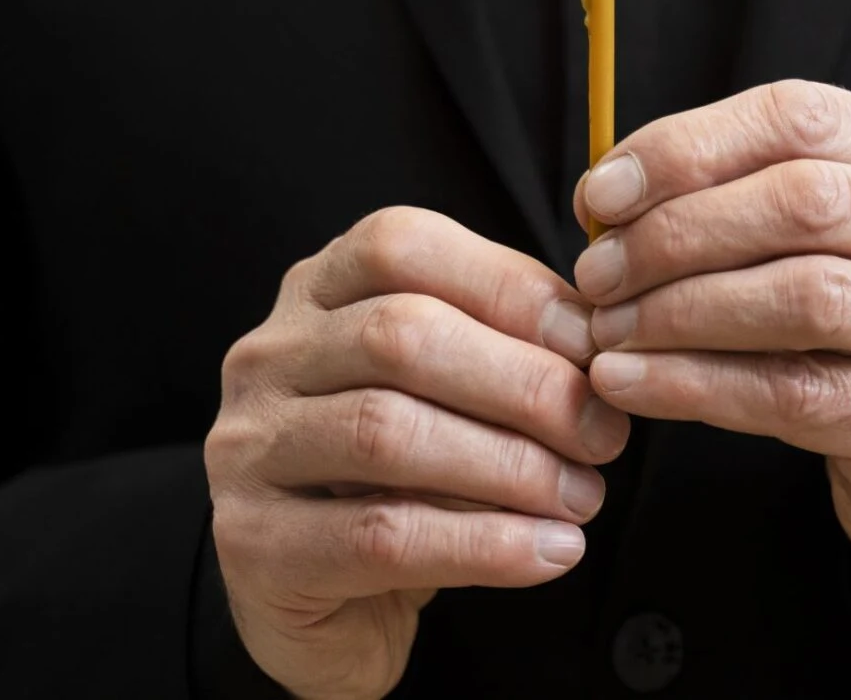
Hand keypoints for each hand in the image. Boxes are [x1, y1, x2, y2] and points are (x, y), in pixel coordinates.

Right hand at [206, 207, 628, 699]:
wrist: (320, 603)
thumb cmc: (399, 480)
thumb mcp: (446, 394)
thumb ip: (501, 350)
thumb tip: (598, 344)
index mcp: (316, 292)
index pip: (403, 247)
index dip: (509, 288)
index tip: (595, 347)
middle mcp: (268, 356)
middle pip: (399, 335)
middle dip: (522, 382)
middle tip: (602, 434)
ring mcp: (248, 448)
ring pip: (386, 432)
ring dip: (509, 465)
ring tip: (581, 497)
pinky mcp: (255, 544)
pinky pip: (381, 536)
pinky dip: (484, 544)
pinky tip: (548, 552)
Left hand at [571, 81, 850, 584]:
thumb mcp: (831, 239)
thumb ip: (744, 199)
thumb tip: (608, 197)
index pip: (800, 118)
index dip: (689, 147)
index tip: (601, 193)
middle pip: (805, 202)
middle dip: (678, 233)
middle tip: (597, 273)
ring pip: (804, 297)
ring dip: (680, 311)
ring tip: (607, 328)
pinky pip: (793, 393)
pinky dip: (694, 385)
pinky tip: (629, 382)